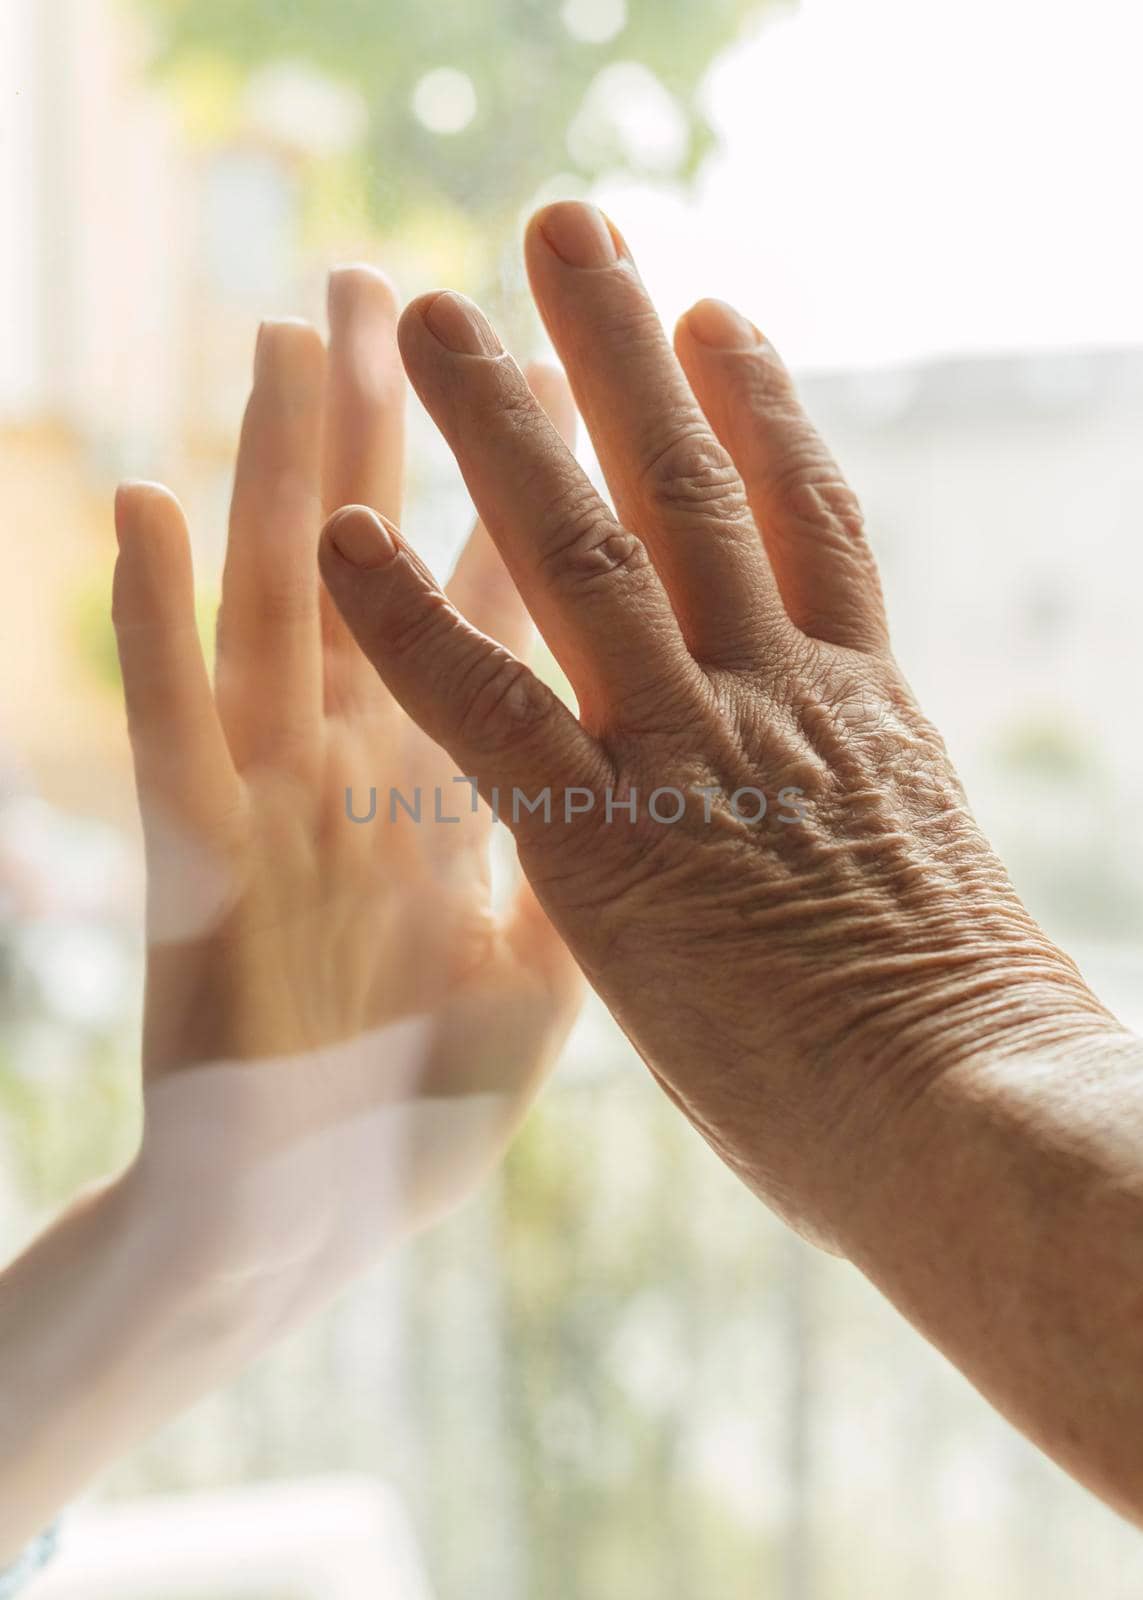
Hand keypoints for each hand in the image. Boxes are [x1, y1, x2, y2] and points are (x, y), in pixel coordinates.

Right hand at [113, 269, 580, 1277]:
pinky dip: (153, 621)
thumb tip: (656, 787)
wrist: (307, 1225)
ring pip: (283, 609)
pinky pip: (173, 730)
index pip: (499, 611)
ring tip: (292, 340)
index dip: (526, 492)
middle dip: (400, 429)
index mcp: (455, 790)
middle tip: (410, 289)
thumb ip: (584, 864)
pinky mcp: (197, 876)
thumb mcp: (541, 971)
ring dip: (283, 474)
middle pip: (385, 566)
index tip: (567, 381)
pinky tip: (146, 506)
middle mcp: (364, 772)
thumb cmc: (416, 1105)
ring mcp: (277, 810)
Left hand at [319, 204, 1118, 1251]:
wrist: (964, 1119)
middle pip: (699, 487)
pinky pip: (486, 706)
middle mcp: (778, 697)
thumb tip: (870, 806)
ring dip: (504, 428)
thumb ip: (873, 816)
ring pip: (590, 554)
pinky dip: (407, 618)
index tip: (716, 317)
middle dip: (623, 351)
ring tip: (440, 314)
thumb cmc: (968, 1045)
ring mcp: (691, 755)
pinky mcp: (602, 842)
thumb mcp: (927, 886)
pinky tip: (338, 535)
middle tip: (571, 235)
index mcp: (863, 710)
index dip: (762, 407)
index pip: (811, 520)